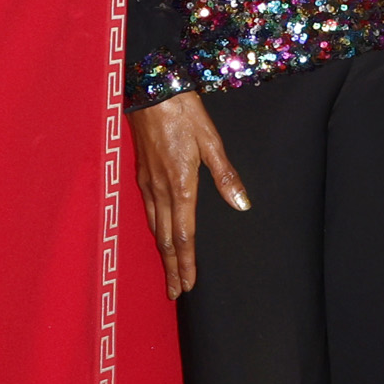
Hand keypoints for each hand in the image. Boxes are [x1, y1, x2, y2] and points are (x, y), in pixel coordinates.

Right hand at [134, 90, 246, 299]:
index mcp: (180, 185)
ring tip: (170, 273)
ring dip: (163, 253)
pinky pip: (148, 212)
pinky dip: (155, 232)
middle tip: (176, 292)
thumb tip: (241, 205)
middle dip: (172, 267)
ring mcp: (148, 184)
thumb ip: (226, 176)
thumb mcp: (212, 141)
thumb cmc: (185, 112)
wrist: (152, 90)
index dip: (186, 263)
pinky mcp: (142, 175)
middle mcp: (160, 190)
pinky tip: (159, 236)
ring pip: (155, 228)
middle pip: (166, 239)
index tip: (188, 285)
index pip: (183, 235)